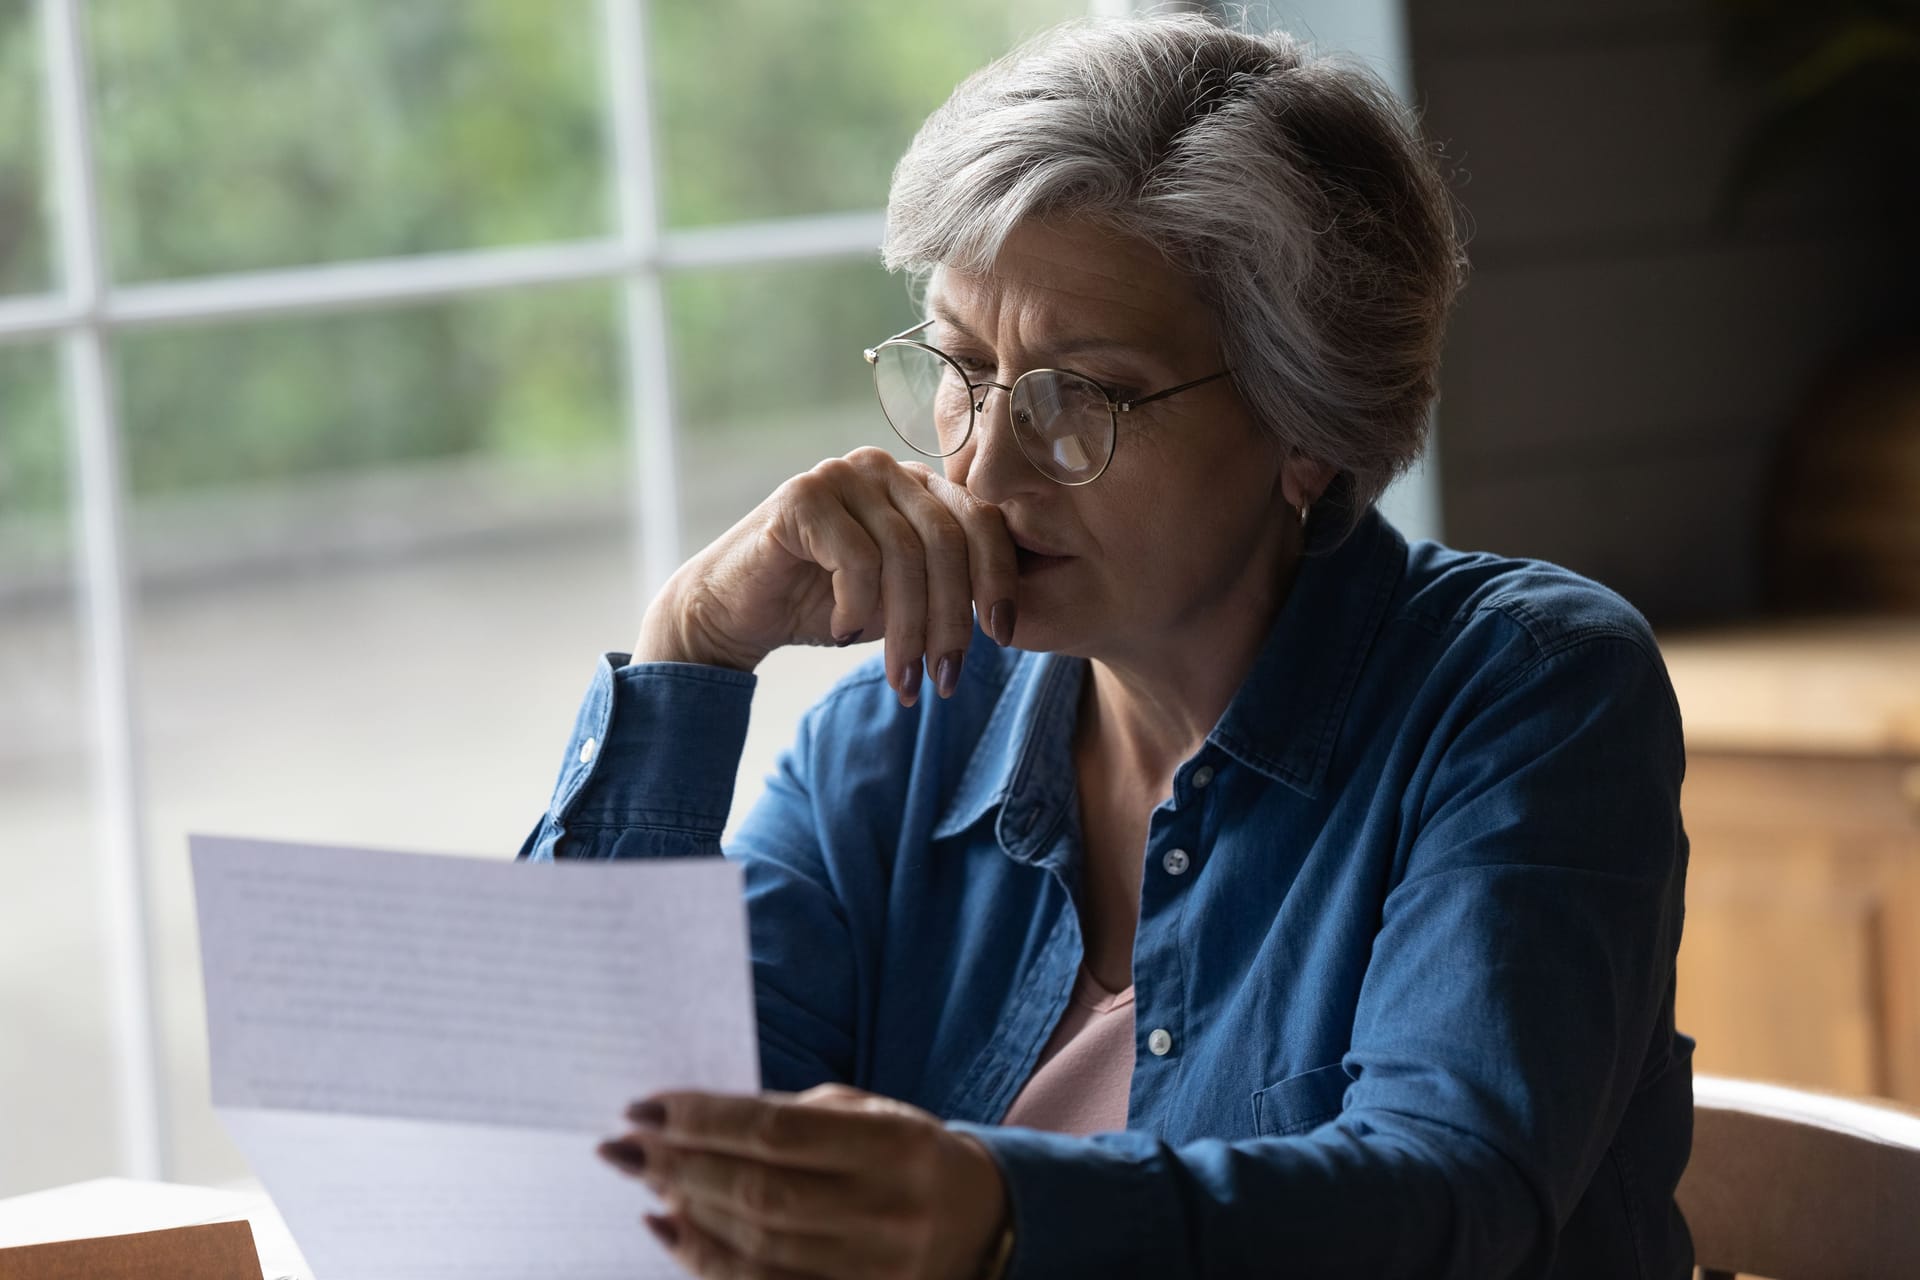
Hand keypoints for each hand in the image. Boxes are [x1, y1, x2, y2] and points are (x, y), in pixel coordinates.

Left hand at [598, 1083, 1009, 1279]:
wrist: (978, 1220)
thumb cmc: (904, 1153)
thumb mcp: (865, 1114)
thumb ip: (789, 1117)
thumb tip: (689, 1122)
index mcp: (896, 1143)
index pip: (779, 1130)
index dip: (704, 1120)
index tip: (644, 1109)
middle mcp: (889, 1210)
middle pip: (761, 1193)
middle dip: (681, 1167)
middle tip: (623, 1148)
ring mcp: (876, 1269)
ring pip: (757, 1248)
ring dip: (686, 1214)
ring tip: (644, 1182)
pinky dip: (707, 1263)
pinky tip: (671, 1232)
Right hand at [635, 449, 1018, 705]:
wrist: (735, 612)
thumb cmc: (825, 606)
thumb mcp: (902, 600)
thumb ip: (948, 589)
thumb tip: (1011, 615)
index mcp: (919, 484)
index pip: (982, 519)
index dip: (999, 579)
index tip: (1002, 637)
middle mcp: (885, 467)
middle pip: (947, 542)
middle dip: (951, 621)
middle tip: (946, 680)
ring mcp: (842, 475)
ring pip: (903, 557)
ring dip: (907, 631)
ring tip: (903, 680)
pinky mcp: (801, 496)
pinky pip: (855, 558)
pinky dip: (856, 607)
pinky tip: (841, 630)